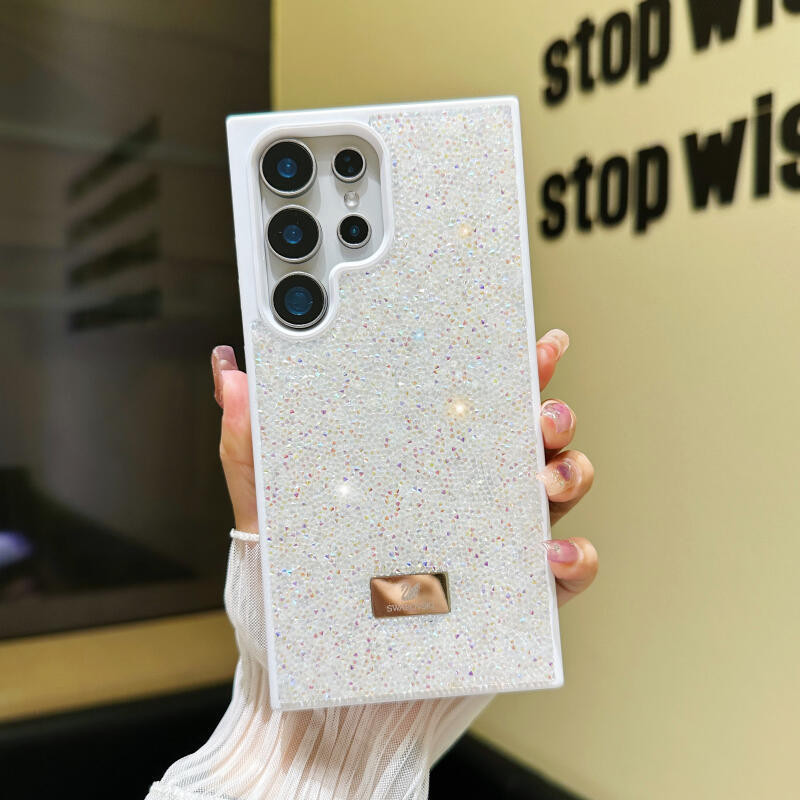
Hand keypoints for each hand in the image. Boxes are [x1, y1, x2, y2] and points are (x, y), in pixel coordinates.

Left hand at [211, 328, 596, 607]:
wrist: (317, 712)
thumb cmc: (294, 618)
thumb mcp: (267, 525)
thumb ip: (251, 452)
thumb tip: (231, 378)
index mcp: (415, 473)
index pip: (465, 408)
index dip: (502, 370)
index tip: (524, 341)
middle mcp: (460, 502)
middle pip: (524, 441)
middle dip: (549, 413)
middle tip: (541, 412)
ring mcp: (490, 550)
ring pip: (555, 493)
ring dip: (569, 472)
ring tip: (546, 476)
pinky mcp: (513, 602)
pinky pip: (565, 573)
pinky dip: (573, 556)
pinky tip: (549, 551)